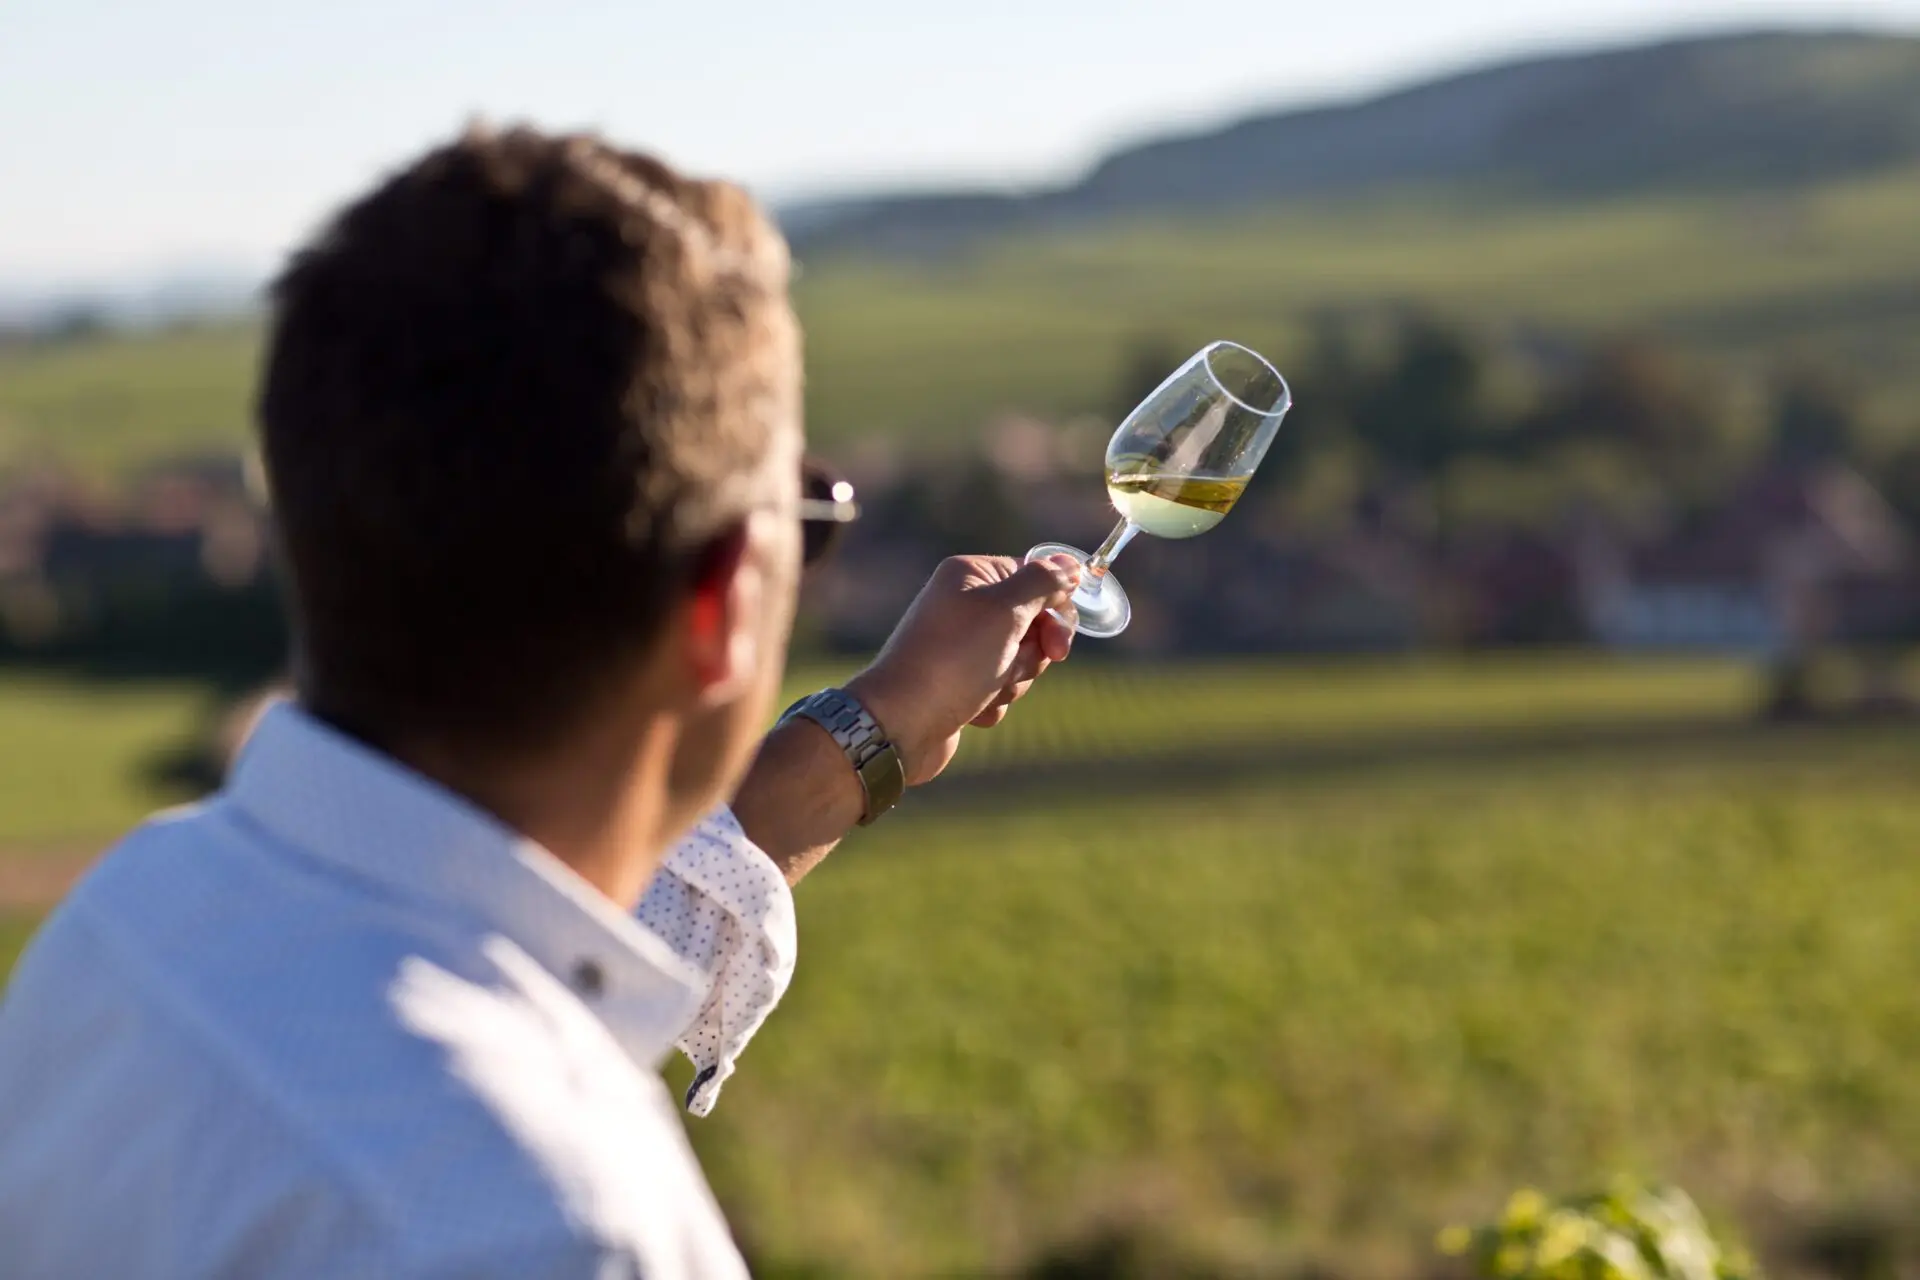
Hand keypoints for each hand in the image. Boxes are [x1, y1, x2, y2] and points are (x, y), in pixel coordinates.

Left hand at [844, 554, 1079, 785]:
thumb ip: (1043, 582)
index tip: (1057, 642)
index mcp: (971, 575)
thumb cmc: (953, 661)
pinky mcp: (959, 682)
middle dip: (1031, 653)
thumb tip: (1069, 564)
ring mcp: (961, 647)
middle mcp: (963, 606)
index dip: (1054, 611)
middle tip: (1012, 664)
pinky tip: (970, 709)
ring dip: (1012, 680)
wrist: (902, 723)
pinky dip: (992, 701)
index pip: (1034, 578)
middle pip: (1033, 623)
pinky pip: (999, 688)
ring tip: (983, 689)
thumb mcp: (1005, 611)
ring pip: (1019, 660)